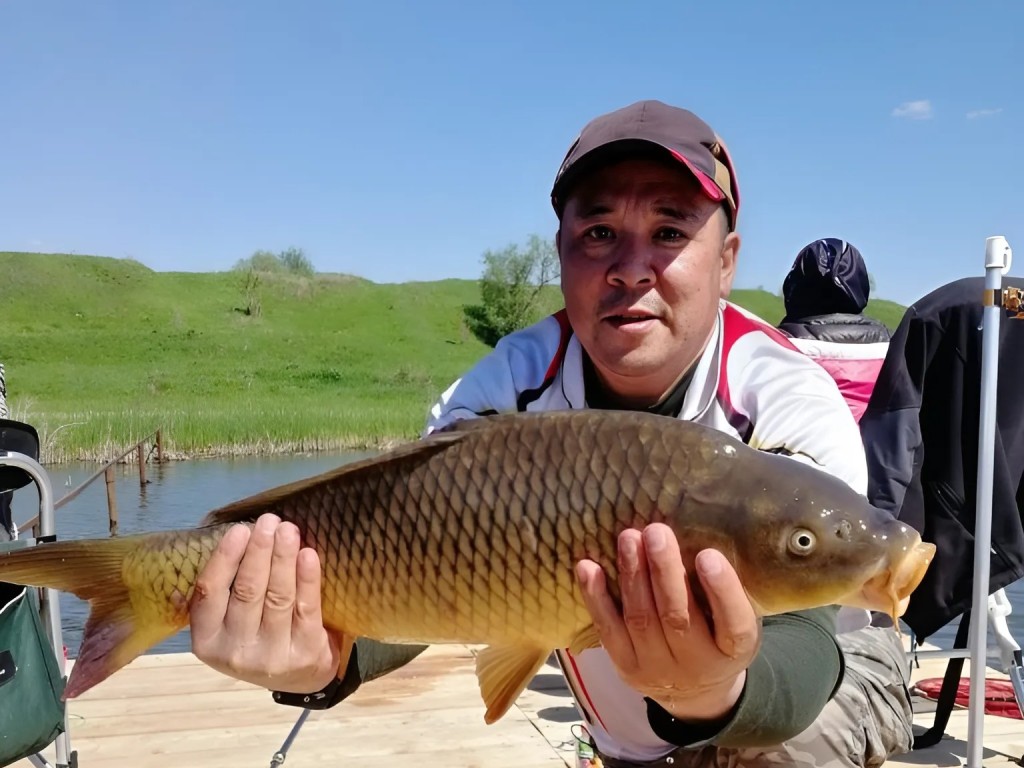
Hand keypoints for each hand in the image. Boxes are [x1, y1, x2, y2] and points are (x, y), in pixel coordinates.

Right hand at [189, 513, 341, 692]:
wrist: (300, 677)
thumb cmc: (260, 635)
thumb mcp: (230, 622)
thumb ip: (228, 589)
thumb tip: (239, 535)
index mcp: (207, 639)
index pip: (210, 593)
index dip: (224, 558)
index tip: (240, 529)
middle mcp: (235, 652)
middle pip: (247, 591)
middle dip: (259, 551)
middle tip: (269, 521)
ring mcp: (271, 657)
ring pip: (278, 597)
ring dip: (283, 558)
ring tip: (288, 530)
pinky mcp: (305, 655)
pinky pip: (307, 609)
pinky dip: (308, 578)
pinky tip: (308, 555)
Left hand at [576, 524, 760, 722]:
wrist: (696, 690)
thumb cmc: (717, 633)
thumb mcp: (735, 616)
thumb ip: (723, 586)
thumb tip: (697, 527)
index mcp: (734, 651)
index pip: (733, 624)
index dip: (721, 591)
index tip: (708, 555)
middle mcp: (697, 664)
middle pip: (677, 617)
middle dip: (664, 572)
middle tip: (656, 532)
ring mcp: (657, 668)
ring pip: (640, 620)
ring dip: (632, 575)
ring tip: (629, 537)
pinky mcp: (626, 666)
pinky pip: (607, 630)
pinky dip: (595, 597)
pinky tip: (588, 567)